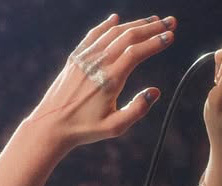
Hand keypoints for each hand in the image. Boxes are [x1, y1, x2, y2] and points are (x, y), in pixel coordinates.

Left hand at [28, 14, 175, 149]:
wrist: (50, 126)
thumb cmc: (83, 129)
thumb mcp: (114, 128)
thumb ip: (137, 110)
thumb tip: (155, 92)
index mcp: (109, 80)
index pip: (136, 52)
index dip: (155, 42)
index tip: (171, 36)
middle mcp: (97, 64)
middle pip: (128, 36)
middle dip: (151, 27)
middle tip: (170, 22)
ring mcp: (84, 59)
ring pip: (112, 33)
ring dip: (134, 24)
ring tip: (151, 21)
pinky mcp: (74, 59)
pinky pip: (92, 36)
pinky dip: (105, 25)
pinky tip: (115, 19)